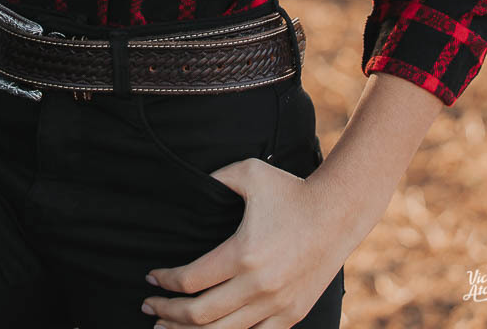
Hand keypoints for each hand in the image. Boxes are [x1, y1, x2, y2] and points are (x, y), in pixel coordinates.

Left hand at [140, 157, 348, 327]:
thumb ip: (216, 177)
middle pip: (201, 315)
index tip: (150, 278)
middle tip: (149, 308)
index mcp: (243, 254)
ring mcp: (276, 306)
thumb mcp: (249, 173)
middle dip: (169, 313)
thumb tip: (189, 183)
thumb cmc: (291, 190)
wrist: (337, 213)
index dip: (165, 282)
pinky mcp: (291, 315)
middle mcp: (258, 286)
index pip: (191, 280)